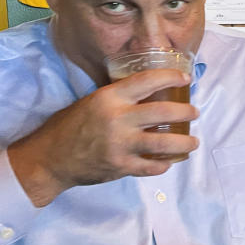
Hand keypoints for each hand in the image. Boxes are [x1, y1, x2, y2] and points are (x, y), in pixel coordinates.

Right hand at [8, 68, 198, 206]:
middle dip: (185, 112)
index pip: (147, 81)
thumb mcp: (92, 102)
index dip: (170, 77)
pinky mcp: (121, 166)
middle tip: (194, 112)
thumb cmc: (70, 126)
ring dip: (184, 143)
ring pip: (164, 143)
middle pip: (163, 112)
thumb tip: (149, 94)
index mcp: (110, 98)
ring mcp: (121, 145)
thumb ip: (119, 100)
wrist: (50, 158)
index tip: (185, 78)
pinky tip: (169, 161)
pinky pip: (151, 166)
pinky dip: (163, 164)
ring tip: (193, 142)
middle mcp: (118, 119)